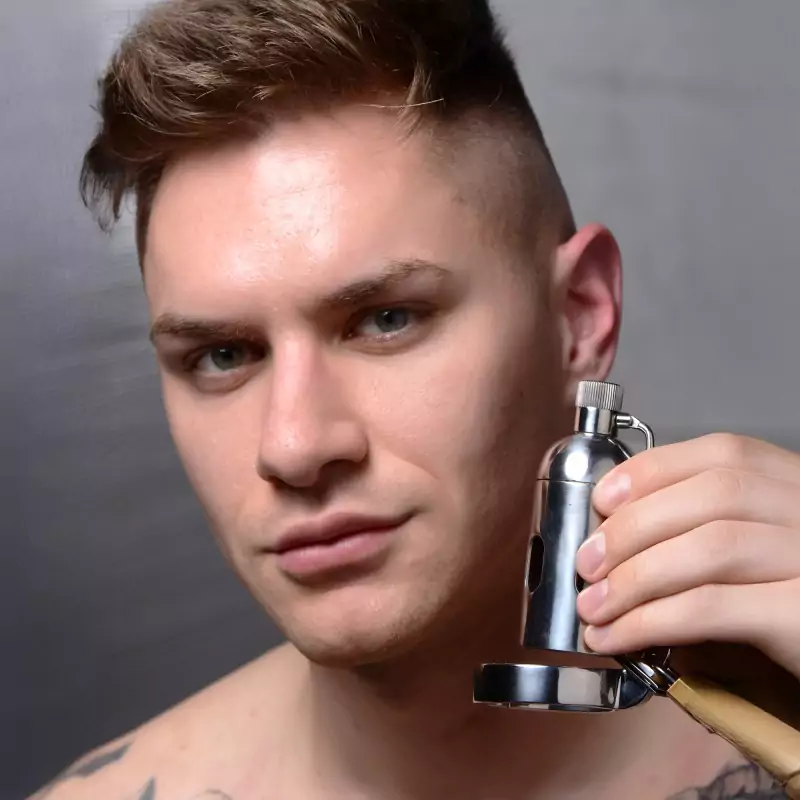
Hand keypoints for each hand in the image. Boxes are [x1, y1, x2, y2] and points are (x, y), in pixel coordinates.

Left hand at [575, 432, 799, 681]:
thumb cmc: (785, 611)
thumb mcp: (755, 557)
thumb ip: (703, 530)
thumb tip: (613, 537)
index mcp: (797, 485)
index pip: (724, 453)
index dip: (653, 471)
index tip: (602, 499)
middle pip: (714, 494)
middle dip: (634, 526)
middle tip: (587, 562)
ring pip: (712, 547)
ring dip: (634, 577)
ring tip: (592, 607)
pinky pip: (713, 608)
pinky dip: (650, 620)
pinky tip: (618, 636)